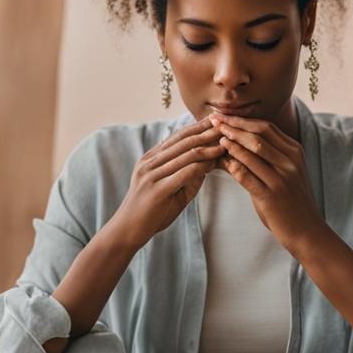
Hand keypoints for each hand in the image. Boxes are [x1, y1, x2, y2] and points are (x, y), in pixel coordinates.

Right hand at [107, 117, 224, 247]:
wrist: (126, 231)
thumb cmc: (150, 212)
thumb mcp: (170, 190)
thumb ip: (187, 177)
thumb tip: (208, 164)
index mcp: (150, 159)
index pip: (178, 137)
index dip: (197, 127)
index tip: (215, 120)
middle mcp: (149, 163)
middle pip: (183, 141)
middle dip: (206, 132)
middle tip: (225, 125)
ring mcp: (151, 175)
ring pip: (186, 154)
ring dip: (209, 148)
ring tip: (226, 144)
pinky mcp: (157, 190)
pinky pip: (185, 172)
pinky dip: (203, 166)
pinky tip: (214, 163)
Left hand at [211, 114, 324, 252]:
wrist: (306, 231)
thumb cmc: (292, 201)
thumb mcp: (287, 172)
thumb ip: (270, 156)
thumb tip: (241, 140)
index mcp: (294, 151)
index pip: (266, 127)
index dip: (242, 120)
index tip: (224, 116)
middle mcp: (290, 161)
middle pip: (258, 134)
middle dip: (234, 125)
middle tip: (214, 120)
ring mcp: (282, 178)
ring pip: (253, 151)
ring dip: (232, 142)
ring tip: (216, 137)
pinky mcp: (272, 195)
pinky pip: (247, 175)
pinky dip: (232, 164)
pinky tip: (221, 161)